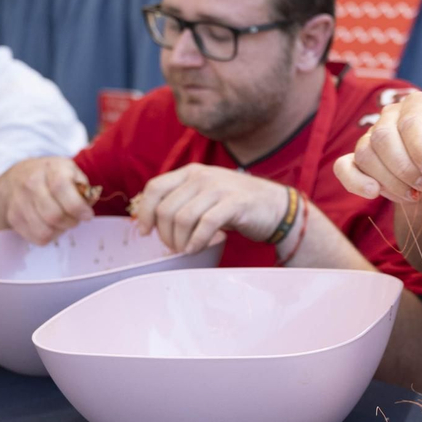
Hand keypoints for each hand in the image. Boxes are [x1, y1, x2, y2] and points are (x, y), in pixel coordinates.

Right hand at [0, 156, 93, 244]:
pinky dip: (49, 236)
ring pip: (45, 230)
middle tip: (75, 218)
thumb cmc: (52, 176)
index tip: (87, 215)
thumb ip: (84, 188)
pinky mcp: (13, 218)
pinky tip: (50, 225)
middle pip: (54, 215)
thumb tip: (90, 202)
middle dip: (71, 221)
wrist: (17, 178)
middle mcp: (31, 183)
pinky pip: (36, 237)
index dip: (78, 206)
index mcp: (51, 169)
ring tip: (63, 221)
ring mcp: (19, 201)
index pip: (61, 188)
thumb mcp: (71, 172)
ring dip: (60, 230)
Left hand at [131, 164, 287, 255]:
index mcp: (191, 172)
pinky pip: (206, 225)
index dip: (145, 212)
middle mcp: (203, 176)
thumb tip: (151, 220)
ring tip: (186, 250)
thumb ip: (182, 200)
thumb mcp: (205, 194)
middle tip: (173, 247)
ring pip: (183, 218)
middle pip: (167, 209)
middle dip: (165, 234)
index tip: (145, 231)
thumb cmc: (236, 205)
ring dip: (179, 241)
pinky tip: (196, 249)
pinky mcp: (235, 204)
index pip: (155, 188)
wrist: (276, 207)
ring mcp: (220, 188)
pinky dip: (197, 241)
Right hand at [334, 91, 421, 204]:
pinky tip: (374, 192)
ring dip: (390, 181)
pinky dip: (355, 182)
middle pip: (383, 138)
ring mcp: (371, 136)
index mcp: (419, 105)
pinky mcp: (358, 159)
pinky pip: (344, 167)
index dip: (420, 149)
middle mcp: (390, 115)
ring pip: (366, 154)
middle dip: (405, 169)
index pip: (411, 122)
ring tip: (413, 193)